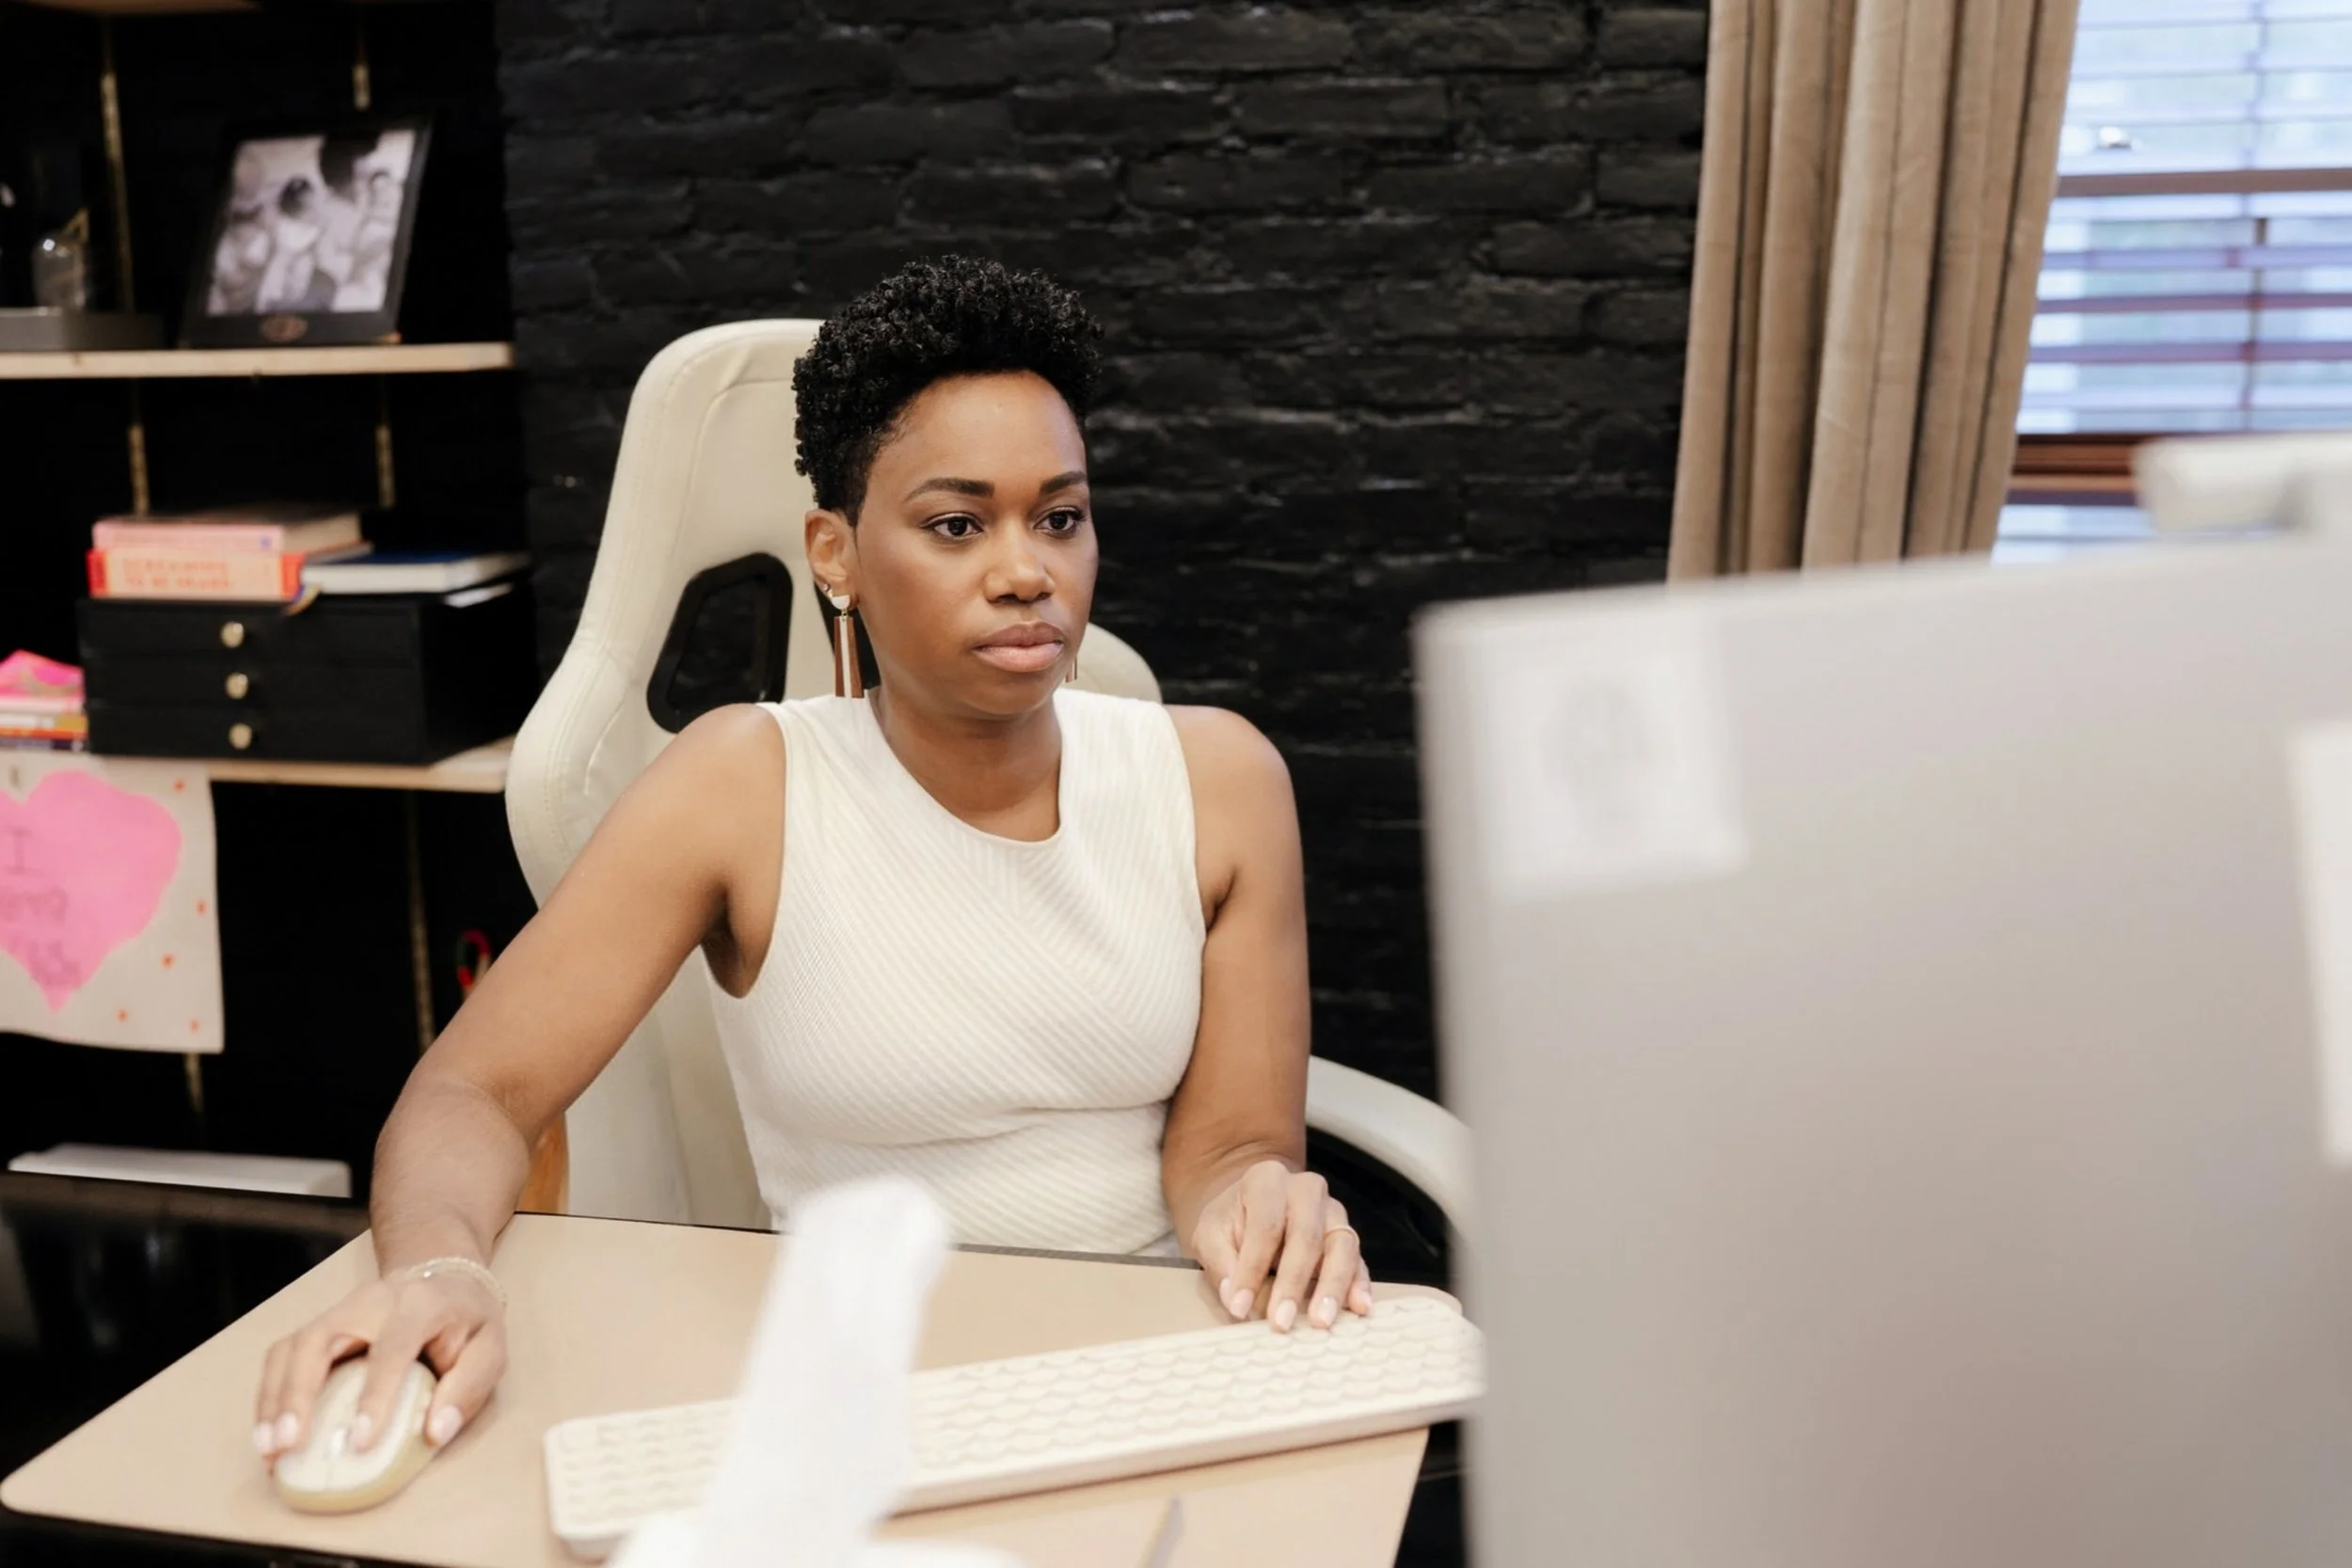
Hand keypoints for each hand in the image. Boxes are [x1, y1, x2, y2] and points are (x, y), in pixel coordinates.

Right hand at [253, 1264, 505, 1463]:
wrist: (443, 1276)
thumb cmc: (467, 1321)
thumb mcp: (489, 1349)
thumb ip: (468, 1389)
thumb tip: (434, 1433)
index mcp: (420, 1304)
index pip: (392, 1347)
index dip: (375, 1395)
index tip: (360, 1441)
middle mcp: (370, 1301)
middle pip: (318, 1340)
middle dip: (298, 1396)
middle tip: (287, 1446)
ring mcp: (338, 1310)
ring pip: (290, 1348)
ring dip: (273, 1400)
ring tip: (268, 1449)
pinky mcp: (318, 1325)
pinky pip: (282, 1357)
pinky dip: (270, 1396)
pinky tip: (268, 1432)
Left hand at [1189, 1160, 1373, 1332]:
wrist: (1253, 1208)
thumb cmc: (1231, 1222)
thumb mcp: (1211, 1234)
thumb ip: (1220, 1261)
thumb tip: (1235, 1297)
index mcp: (1267, 1180)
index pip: (1265, 1226)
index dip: (1251, 1269)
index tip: (1239, 1307)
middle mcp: (1307, 1190)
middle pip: (1307, 1235)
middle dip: (1293, 1283)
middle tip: (1281, 1322)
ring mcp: (1333, 1213)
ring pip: (1342, 1245)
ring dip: (1332, 1287)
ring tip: (1322, 1321)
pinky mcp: (1347, 1238)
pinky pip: (1359, 1260)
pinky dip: (1360, 1285)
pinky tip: (1359, 1308)